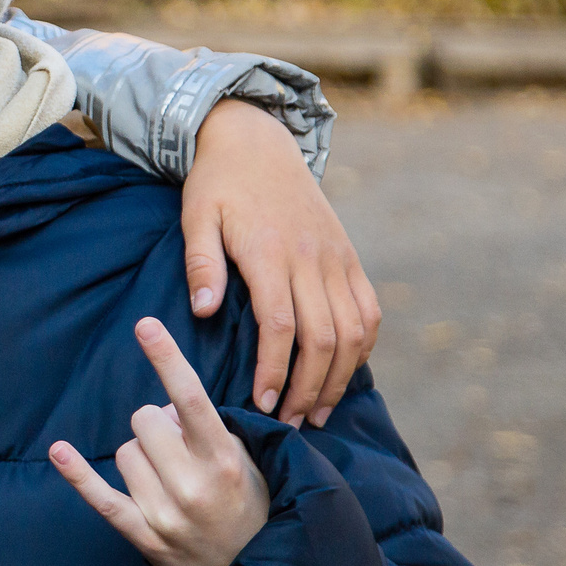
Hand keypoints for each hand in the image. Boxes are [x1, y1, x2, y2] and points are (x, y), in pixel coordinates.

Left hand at [50, 317, 271, 565]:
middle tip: (177, 447)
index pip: (191, 398)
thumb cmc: (249, 507)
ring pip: (124, 452)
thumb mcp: (247, 461)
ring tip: (168, 481)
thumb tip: (165, 405)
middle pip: (145, 420)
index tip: (145, 325)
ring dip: (140, 457)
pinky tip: (58, 451)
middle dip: (156, 425)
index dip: (167, 359)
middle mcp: (194, 485)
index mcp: (224, 460)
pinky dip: (77, 475)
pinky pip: (101, 498)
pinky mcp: (145, 537)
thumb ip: (210, 426)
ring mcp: (166, 513)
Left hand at [184, 100, 379, 428]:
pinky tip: (344, 373)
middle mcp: (310, 258)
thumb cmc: (217, 184)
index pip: (280, 326)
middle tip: (289, 424)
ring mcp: (336, 257)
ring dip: (339, 377)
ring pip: (353, 330)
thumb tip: (203, 312)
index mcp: (270, 252)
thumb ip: (201, 264)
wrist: (257, 142)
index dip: (275, 371)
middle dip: (307, 388)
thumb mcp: (196, 216)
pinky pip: (368, 310)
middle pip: (323, 338)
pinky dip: (362, 346)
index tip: (263, 406)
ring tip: (316, 411)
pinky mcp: (349, 256)